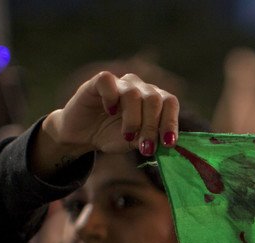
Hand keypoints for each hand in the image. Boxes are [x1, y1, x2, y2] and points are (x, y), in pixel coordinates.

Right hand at [31, 71, 179, 178]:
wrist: (83, 135)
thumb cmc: (113, 136)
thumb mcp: (136, 143)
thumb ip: (153, 141)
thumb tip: (170, 146)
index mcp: (154, 100)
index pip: (170, 103)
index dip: (171, 122)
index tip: (168, 143)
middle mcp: (140, 88)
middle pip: (154, 100)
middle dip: (152, 127)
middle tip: (146, 148)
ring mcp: (120, 83)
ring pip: (133, 94)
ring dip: (133, 119)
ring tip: (127, 136)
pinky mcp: (98, 82)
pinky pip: (108, 82)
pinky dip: (111, 98)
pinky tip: (109, 112)